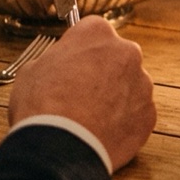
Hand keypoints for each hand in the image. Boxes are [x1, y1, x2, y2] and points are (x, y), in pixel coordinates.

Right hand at [8, 16, 156, 169]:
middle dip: (101, 72)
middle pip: (116, 57)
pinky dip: (122, 122)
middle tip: (80, 94)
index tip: (72, 64)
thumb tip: (58, 66)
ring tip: (89, 119)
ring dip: (114, 98)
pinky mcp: (148, 113)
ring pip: (129, 86)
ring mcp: (142, 83)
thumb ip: (54, 60)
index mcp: (97, 33)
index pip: (92, 32)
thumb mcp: (31, 71)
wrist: (60, 147)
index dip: (80, 50)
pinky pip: (136, 114)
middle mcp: (127, 52)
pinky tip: (101, 133)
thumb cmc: (41, 106)